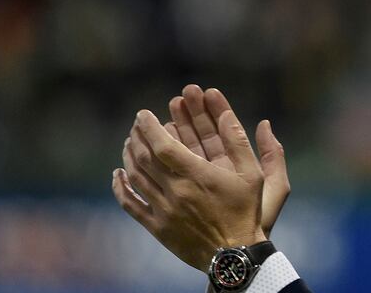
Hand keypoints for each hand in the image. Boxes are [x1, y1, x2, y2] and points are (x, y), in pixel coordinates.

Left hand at [111, 104, 285, 270]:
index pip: (162, 144)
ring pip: (136, 177)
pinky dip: (120, 187)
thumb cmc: (246, 212)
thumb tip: (227, 114)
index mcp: (197, 176)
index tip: (144, 114)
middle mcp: (176, 191)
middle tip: (136, 124)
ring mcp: (163, 210)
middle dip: (137, 136)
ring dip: (129, 156)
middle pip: (144, 158)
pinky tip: (118, 174)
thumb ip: (238, 141)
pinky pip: (131, 204)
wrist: (235, 255)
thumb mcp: (252, 174)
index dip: (149, 127)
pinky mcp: (158, 227)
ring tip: (129, 142)